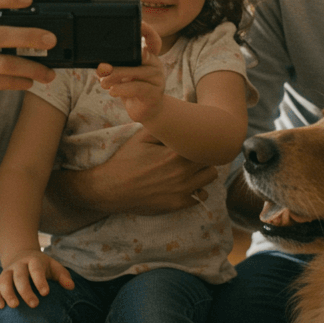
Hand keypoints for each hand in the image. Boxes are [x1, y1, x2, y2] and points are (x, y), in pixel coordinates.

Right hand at [0, 249, 74, 308]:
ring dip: (8, 293)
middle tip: (34, 304)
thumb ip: (63, 276)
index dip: (40, 281)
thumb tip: (71, 286)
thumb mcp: (54, 267)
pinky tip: (1, 307)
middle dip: (26, 290)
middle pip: (19, 276)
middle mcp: (19, 265)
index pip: (36, 269)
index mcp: (33, 260)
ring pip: (4, 281)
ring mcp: (7, 272)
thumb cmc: (42, 267)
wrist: (22, 257)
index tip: (46, 293)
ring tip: (15, 306)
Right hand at [49, 128, 216, 216]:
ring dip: (203, 172)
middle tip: (192, 154)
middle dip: (204, 156)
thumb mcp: (143, 137)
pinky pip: (201, 196)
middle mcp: (183, 172)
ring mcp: (182, 190)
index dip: (201, 141)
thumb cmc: (127, 159)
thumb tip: (182, 118)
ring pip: (210, 178)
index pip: (205, 144)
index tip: (195, 141)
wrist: (112, 188)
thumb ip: (165, 127)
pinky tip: (185, 184)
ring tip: (191, 169)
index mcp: (176, 153)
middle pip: (211, 160)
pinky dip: (197, 189)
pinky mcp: (179, 204)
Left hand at [96, 23, 166, 122]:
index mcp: (149, 56)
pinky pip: (138, 88)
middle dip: (118, 62)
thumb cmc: (131, 89)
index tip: (139, 23)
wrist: (146, 111)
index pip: (153, 40)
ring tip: (103, 82)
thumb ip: (111, 69)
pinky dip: (123, 89)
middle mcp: (156, 64)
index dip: (148, 30)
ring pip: (136, 73)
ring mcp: (158, 79)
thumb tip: (101, 66)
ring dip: (116, 77)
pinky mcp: (155, 93)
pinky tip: (113, 91)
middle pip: (139, 56)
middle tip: (103, 67)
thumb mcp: (120, 76)